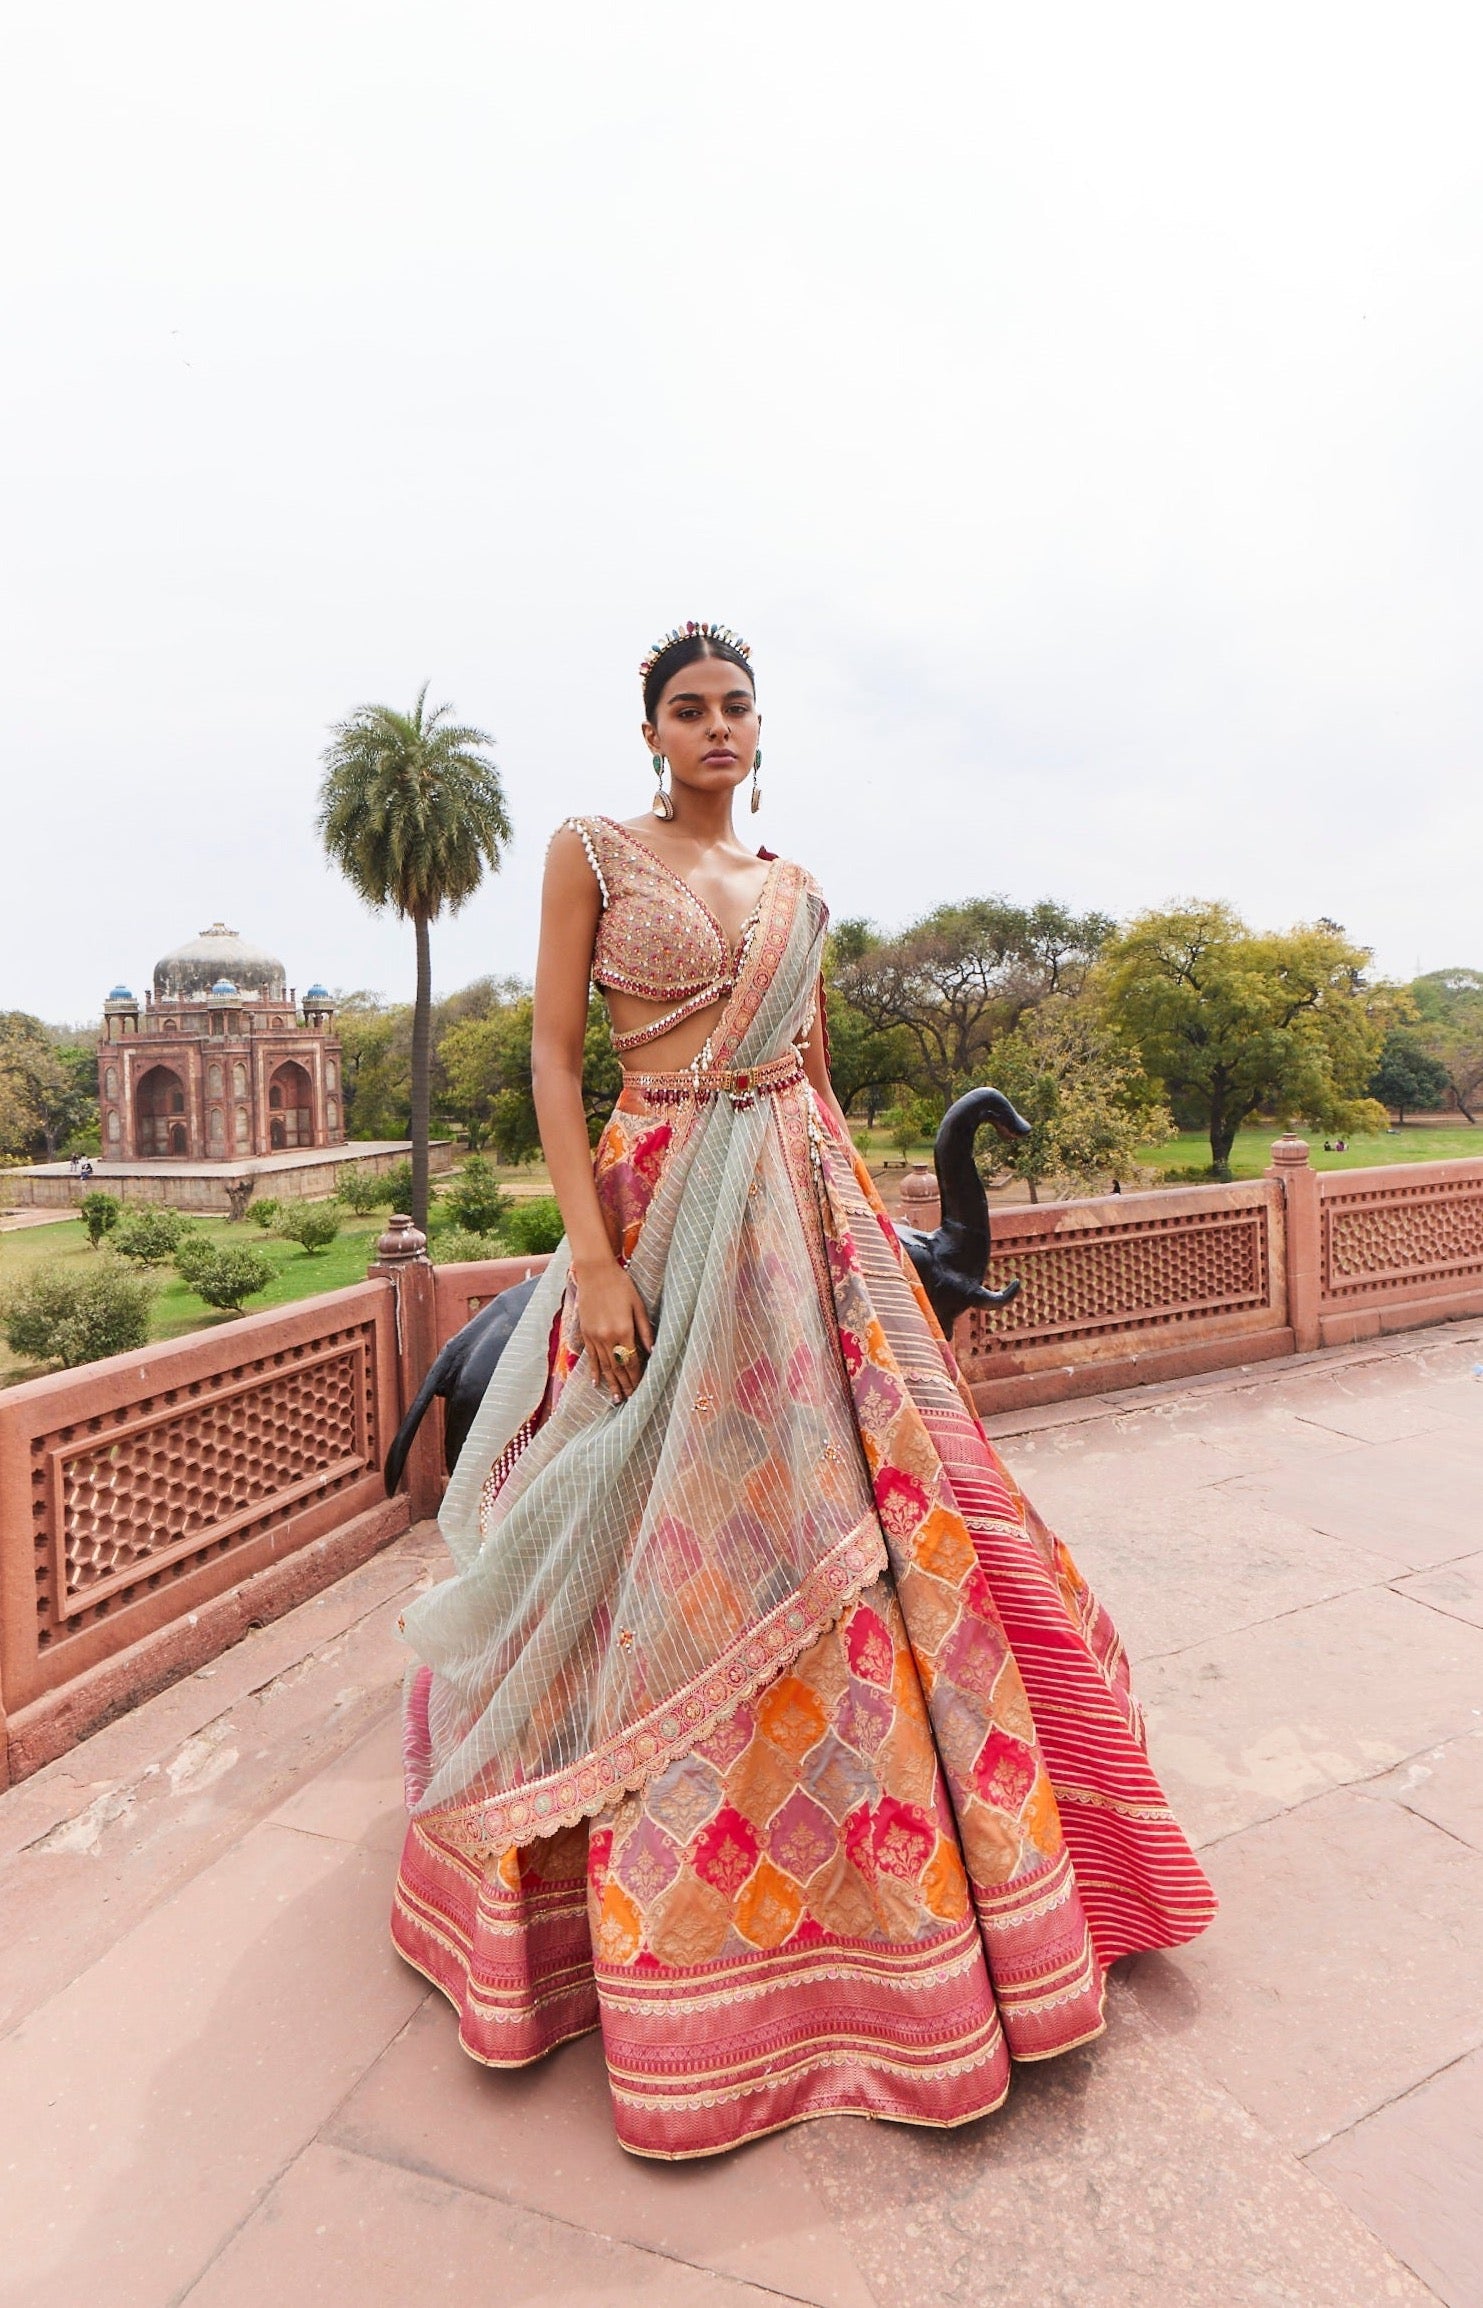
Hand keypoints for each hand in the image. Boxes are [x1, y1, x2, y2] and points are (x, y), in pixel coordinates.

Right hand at [574, 1257, 654, 1404]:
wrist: (595, 1272)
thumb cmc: (621, 1285)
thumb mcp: (638, 1305)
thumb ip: (645, 1330)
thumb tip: (653, 1351)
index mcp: (623, 1330)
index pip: (631, 1361)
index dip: (636, 1377)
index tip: (641, 1389)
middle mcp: (607, 1337)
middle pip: (617, 1367)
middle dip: (624, 1385)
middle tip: (630, 1400)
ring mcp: (594, 1336)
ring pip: (603, 1366)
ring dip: (610, 1383)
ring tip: (615, 1398)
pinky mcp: (584, 1332)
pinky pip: (590, 1357)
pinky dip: (594, 1371)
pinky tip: (596, 1383)